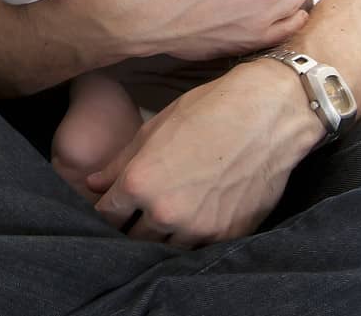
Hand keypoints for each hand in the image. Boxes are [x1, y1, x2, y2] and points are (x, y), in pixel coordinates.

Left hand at [86, 60, 327, 246]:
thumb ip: (119, 163)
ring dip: (163, 235)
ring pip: (166, 248)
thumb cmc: (207, 112)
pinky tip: (196, 219)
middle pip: (134, 237)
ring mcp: (199, 228)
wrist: (267, 116)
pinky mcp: (228, 235)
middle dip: (132, 226)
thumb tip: (93, 184)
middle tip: (139, 213)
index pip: (107, 214)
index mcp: (140, 182)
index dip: (107, 209)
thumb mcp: (154, 129)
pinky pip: (200, 249)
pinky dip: (193, 238)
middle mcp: (165, 212)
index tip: (113, 205)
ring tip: (170, 215)